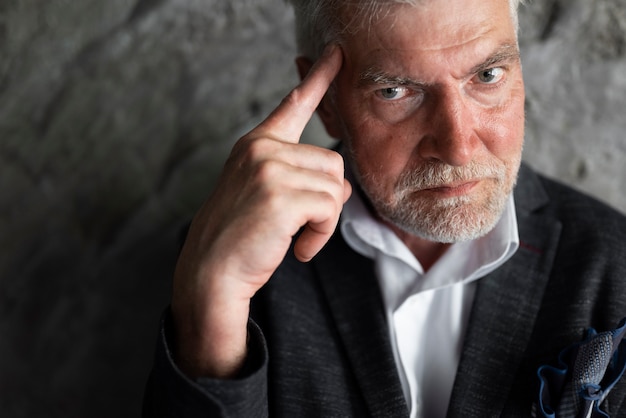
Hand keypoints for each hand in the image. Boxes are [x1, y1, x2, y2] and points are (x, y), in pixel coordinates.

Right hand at [171, 45, 350, 377]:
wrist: (210, 274)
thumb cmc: (240, 238)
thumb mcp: (266, 196)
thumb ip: (300, 178)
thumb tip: (342, 184)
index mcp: (256, 144)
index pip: (294, 105)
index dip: (319, 78)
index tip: (338, 53)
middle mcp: (261, 148)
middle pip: (332, 161)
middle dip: (325, 199)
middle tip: (298, 225)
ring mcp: (268, 168)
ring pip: (335, 187)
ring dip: (323, 221)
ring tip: (293, 237)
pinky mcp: (280, 195)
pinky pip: (330, 209)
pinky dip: (321, 236)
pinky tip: (297, 249)